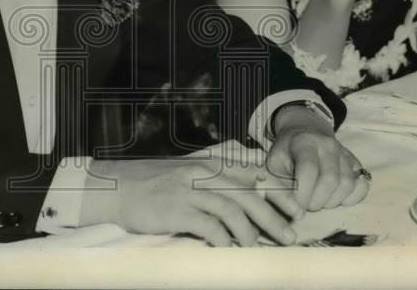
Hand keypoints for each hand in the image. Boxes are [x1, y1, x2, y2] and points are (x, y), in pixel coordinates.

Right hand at [83, 154, 303, 246]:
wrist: (120, 190)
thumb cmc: (158, 187)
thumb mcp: (191, 177)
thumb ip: (217, 183)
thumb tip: (250, 199)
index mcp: (211, 166)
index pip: (254, 176)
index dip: (278, 193)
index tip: (296, 210)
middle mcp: (204, 175)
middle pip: (248, 195)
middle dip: (273, 217)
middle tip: (290, 236)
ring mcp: (190, 192)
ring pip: (232, 210)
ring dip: (250, 232)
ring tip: (259, 248)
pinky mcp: (177, 211)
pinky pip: (208, 226)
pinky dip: (223, 240)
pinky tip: (229, 250)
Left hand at [266, 105, 368, 210]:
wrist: (305, 131)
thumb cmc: (287, 152)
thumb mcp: (274, 164)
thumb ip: (279, 186)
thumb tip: (293, 211)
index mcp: (305, 143)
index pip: (308, 170)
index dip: (302, 193)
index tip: (295, 206)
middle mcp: (329, 146)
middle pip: (330, 180)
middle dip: (316, 201)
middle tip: (306, 204)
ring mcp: (345, 154)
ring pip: (347, 185)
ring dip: (332, 201)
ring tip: (318, 200)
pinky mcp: (356, 164)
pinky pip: (362, 185)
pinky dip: (352, 198)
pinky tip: (336, 198)